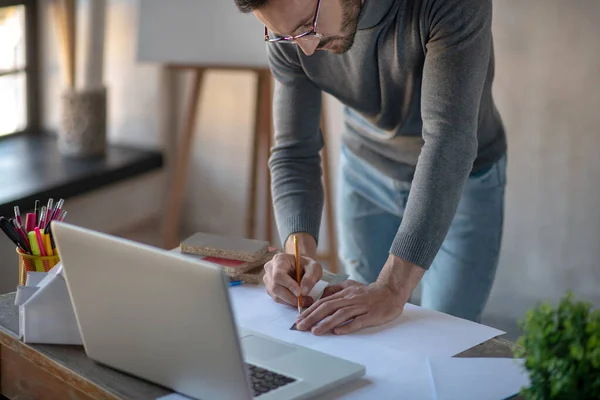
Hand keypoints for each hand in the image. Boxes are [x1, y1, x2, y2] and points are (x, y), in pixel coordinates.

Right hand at [263, 252, 322, 307]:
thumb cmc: (306, 265)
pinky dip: (289, 302)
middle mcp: (270, 269)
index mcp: (279, 260)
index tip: (300, 293)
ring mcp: (268, 279)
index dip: (288, 285)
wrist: (301, 266)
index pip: (278, 275)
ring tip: (305, 301)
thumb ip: (310, 277)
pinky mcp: (270, 289)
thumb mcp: (314, 268)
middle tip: (306, 300)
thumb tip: (303, 291)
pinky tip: (299, 300)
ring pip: (276, 295)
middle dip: (291, 297)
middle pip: (275, 287)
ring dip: (291, 301)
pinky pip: (277, 299)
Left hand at [295, 254, 424, 334]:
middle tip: (300, 327)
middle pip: (328, 307)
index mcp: (344, 293)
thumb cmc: (369, 292)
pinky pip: (358, 321)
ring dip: (326, 323)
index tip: (298, 319)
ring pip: (341, 314)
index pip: (323, 302)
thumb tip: (321, 296)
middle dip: (312, 317)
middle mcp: (350, 299)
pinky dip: (347, 326)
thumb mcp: (350, 286)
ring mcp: (360, 307)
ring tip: (314, 331)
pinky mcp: (371, 315)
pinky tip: (337, 332)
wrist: (390, 292)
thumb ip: (335, 290)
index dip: (309, 310)